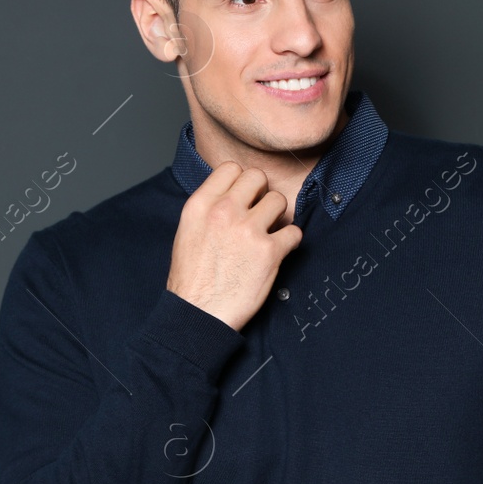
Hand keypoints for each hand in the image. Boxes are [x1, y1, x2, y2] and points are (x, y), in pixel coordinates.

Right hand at [165, 161, 302, 330]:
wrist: (198, 315)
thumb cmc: (192, 278)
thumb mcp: (188, 231)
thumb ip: (210, 208)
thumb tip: (233, 194)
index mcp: (200, 206)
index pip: (231, 168)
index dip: (241, 181)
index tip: (244, 197)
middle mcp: (224, 212)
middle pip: (258, 177)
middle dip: (262, 193)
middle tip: (259, 213)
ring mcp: (248, 230)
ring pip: (279, 200)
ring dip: (278, 216)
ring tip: (269, 233)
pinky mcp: (269, 251)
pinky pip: (294, 232)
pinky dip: (290, 242)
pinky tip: (279, 251)